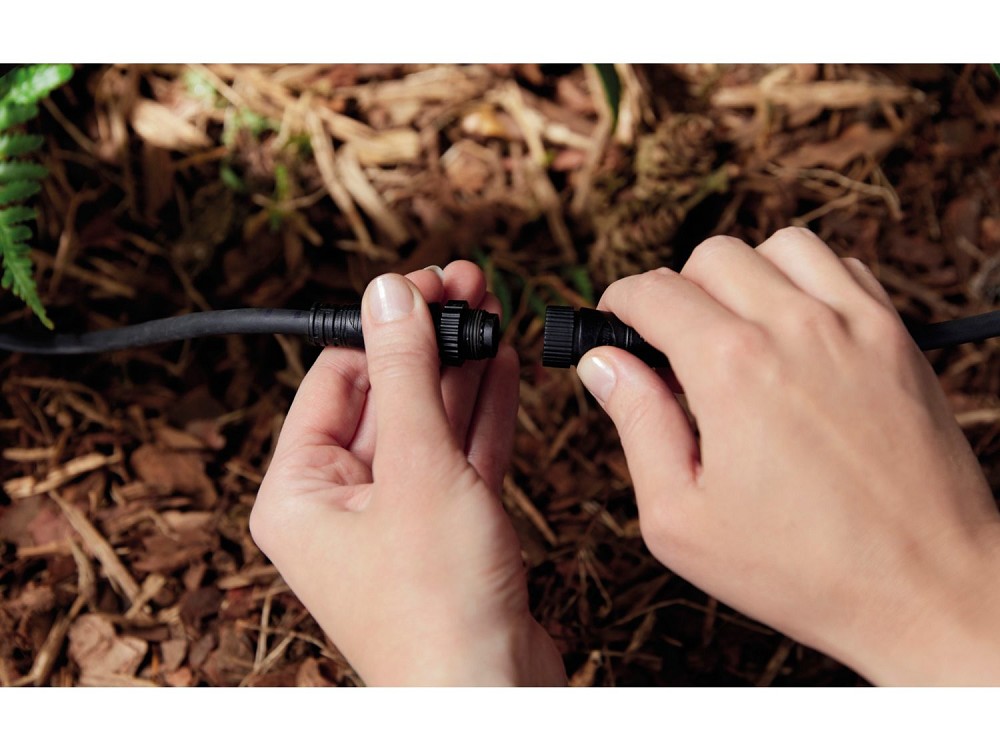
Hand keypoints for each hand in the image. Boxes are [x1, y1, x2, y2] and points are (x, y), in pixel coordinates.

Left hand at [250, 262, 564, 685]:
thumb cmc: (438, 608)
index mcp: (299, 493)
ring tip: (487, 310)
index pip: (334, 381)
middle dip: (428, 342)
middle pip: (385, 397)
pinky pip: (458, 455)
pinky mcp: (445, 529)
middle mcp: (340, 504)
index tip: (421, 283)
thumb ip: (406, 375)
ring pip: (427, 422)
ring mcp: (395, 517)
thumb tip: (387, 294)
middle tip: (464, 284)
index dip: (380, 326)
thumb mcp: (417, 469)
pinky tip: (500, 364)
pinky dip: (480, 413)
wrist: (494, 695)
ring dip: (459, 369)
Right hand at [576, 228, 999, 684]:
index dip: (619, 304)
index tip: (616, 325)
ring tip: (737, 333)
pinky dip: (806, 281)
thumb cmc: (799, 569)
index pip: (653, 292)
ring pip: (778, 246)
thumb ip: (635, 424)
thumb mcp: (681, 517)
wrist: (926, 589)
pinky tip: (795, 334)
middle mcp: (794, 328)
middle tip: (675, 348)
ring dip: (744, 277)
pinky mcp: (897, 337)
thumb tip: (602, 363)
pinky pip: (841, 266)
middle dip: (677, 292)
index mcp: (730, 370)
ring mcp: (855, 325)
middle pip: (710, 256)